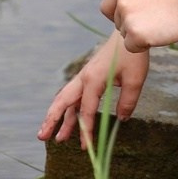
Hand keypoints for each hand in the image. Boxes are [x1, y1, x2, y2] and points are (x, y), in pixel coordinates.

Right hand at [36, 32, 149, 148]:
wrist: (128, 31)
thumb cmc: (132, 55)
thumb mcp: (135, 79)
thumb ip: (127, 101)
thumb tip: (121, 120)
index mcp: (93, 80)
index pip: (85, 111)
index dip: (85, 130)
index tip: (86, 147)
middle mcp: (84, 79)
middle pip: (63, 102)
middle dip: (52, 120)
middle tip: (42, 137)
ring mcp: (85, 77)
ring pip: (67, 100)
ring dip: (59, 118)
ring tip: (55, 137)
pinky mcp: (89, 76)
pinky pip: (74, 95)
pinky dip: (69, 109)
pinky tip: (68, 120)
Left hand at [100, 0, 177, 52]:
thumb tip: (125, 2)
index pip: (106, 7)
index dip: (116, 15)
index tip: (129, 19)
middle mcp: (122, 2)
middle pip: (118, 24)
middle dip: (132, 27)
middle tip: (152, 23)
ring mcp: (128, 18)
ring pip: (124, 36)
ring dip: (138, 36)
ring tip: (157, 27)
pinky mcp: (135, 34)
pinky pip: (131, 47)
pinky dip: (142, 46)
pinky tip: (156, 36)